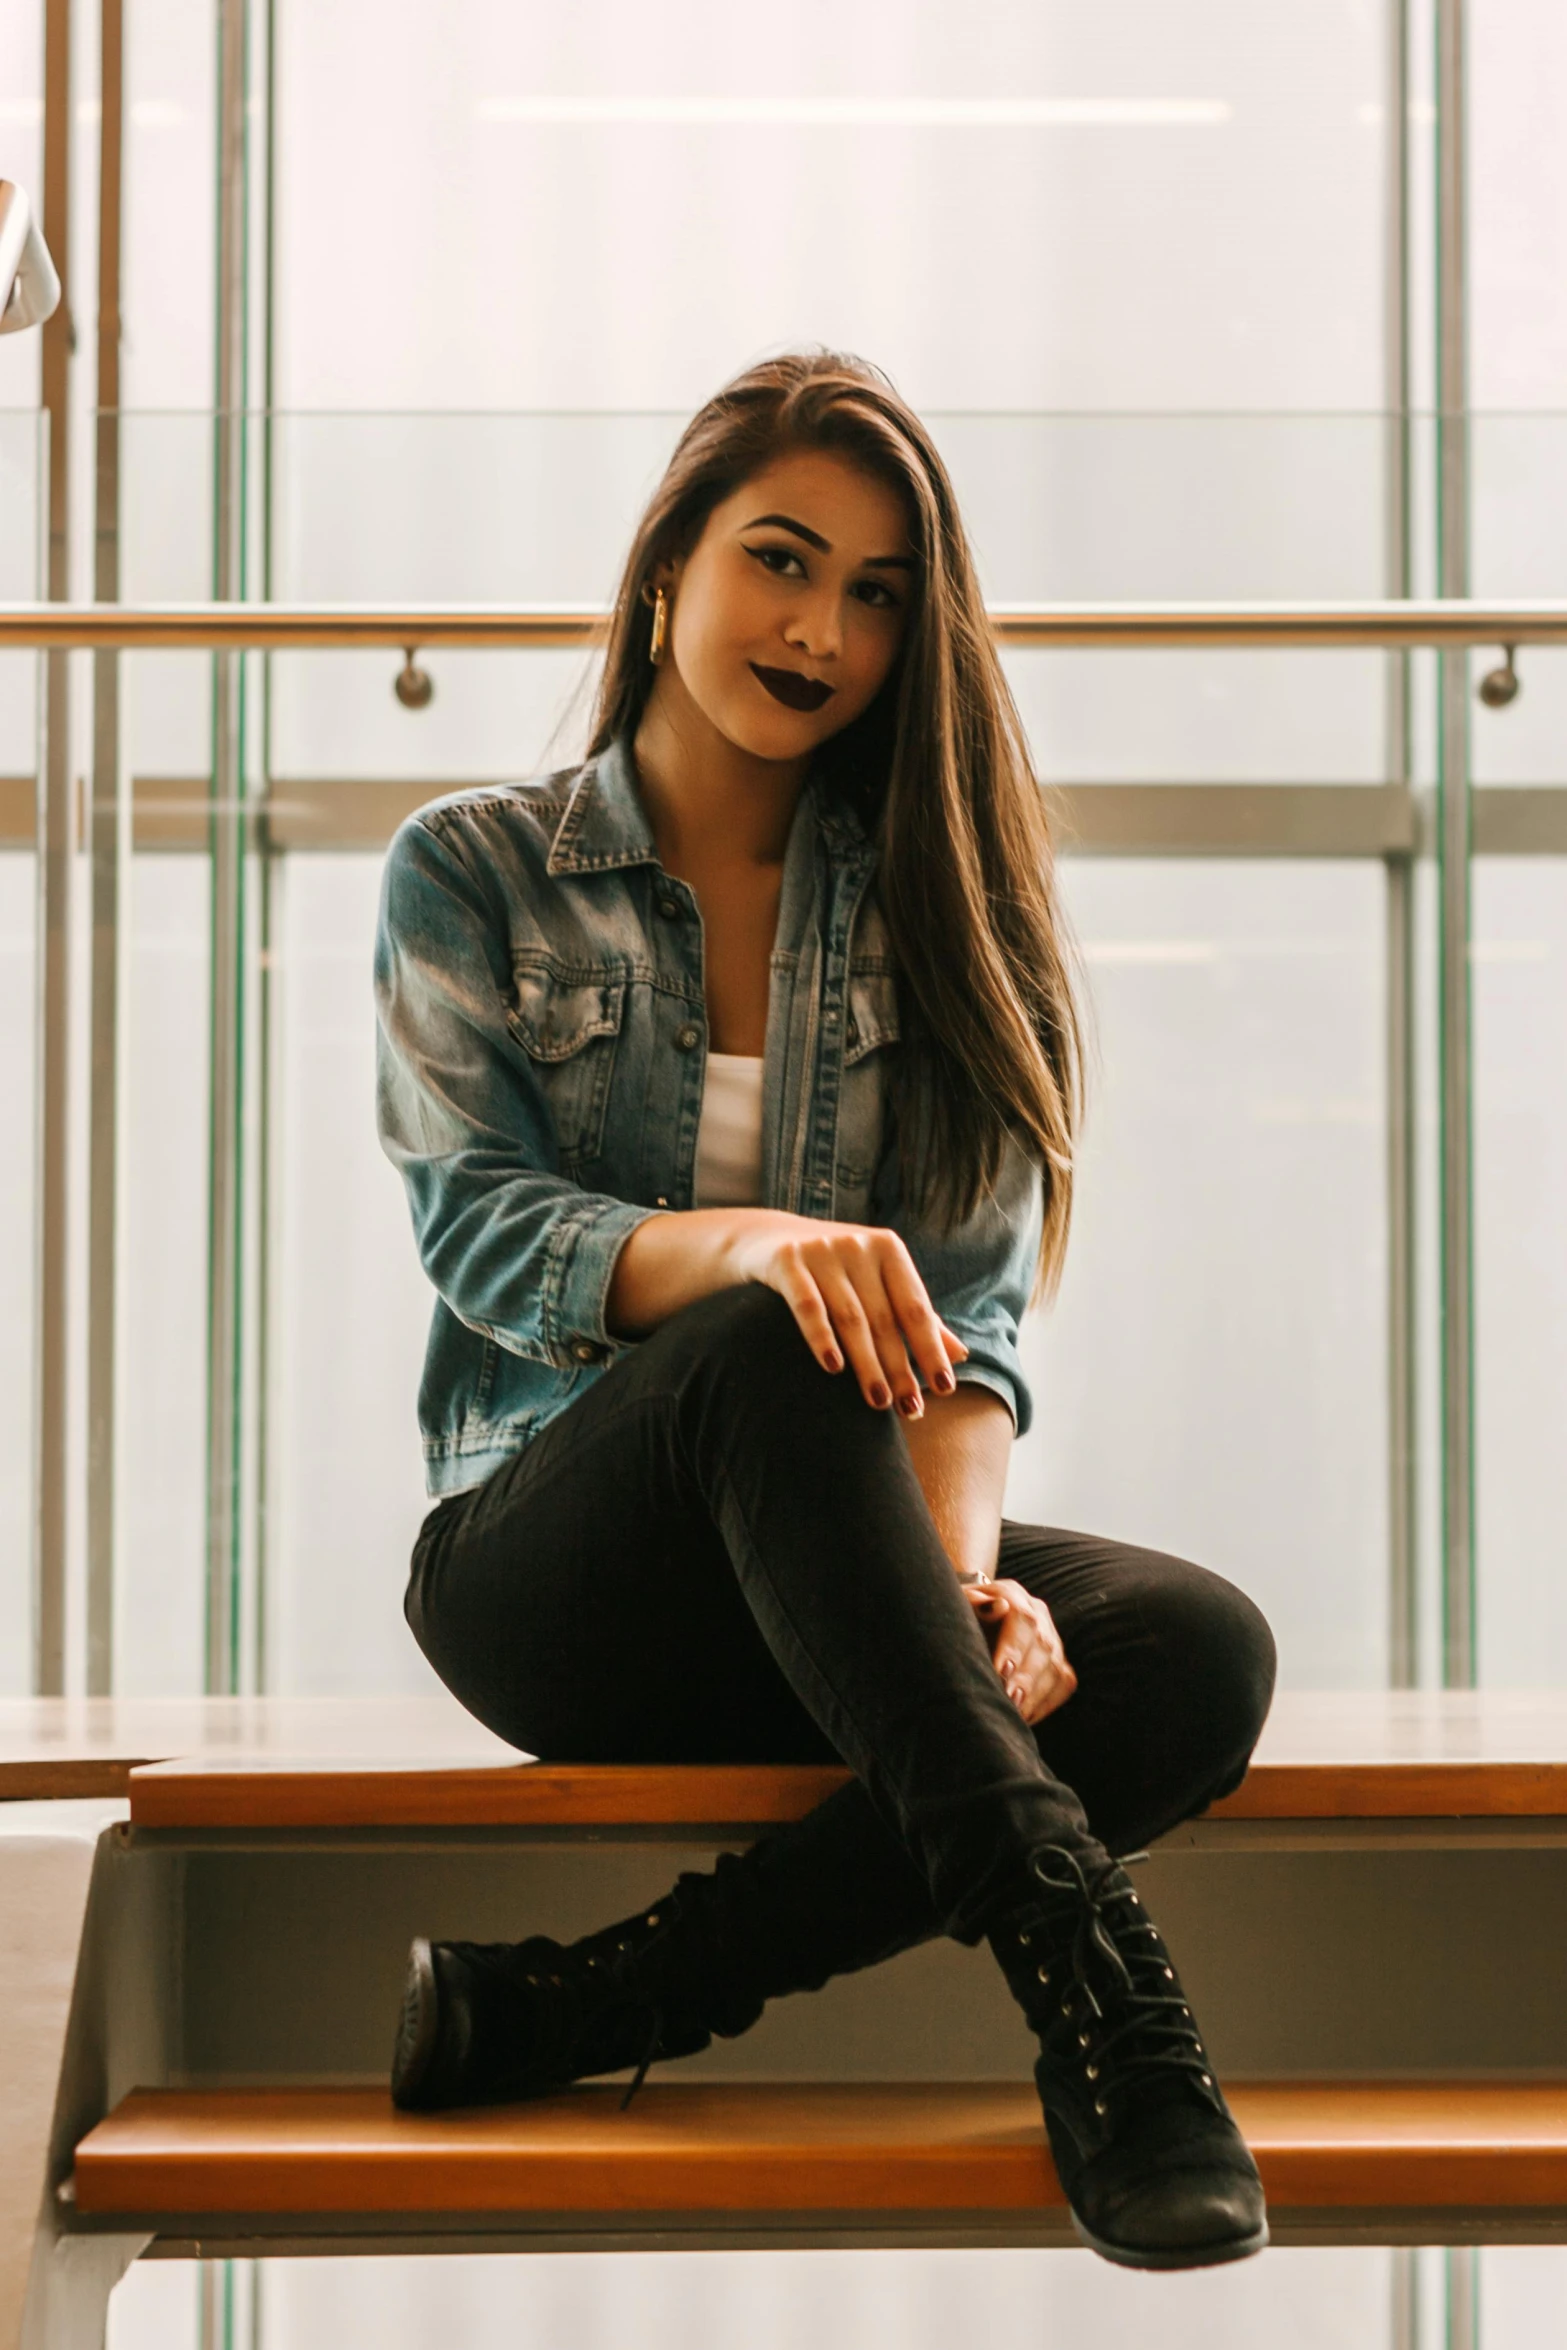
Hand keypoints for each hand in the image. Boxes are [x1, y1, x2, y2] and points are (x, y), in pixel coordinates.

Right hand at [723, 1211, 967, 1418]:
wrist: (763, 1238)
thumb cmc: (834, 1269)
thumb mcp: (876, 1283)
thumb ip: (913, 1316)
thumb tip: (960, 1355)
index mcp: (888, 1249)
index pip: (915, 1309)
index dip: (931, 1350)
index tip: (945, 1389)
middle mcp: (858, 1245)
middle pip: (885, 1318)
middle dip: (899, 1367)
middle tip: (911, 1409)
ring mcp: (821, 1250)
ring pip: (850, 1318)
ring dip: (867, 1363)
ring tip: (878, 1402)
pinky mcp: (787, 1261)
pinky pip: (807, 1305)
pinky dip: (821, 1337)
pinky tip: (833, 1368)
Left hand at [963, 1579, 1076, 1725]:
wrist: (968, 1627)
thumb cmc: (957, 1620)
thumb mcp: (957, 1608)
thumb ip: (973, 1604)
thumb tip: (998, 1608)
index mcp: (1011, 1594)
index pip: (1022, 1618)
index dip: (1013, 1646)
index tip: (1000, 1671)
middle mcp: (1037, 1613)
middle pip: (1042, 1644)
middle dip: (1025, 1676)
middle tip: (1009, 1699)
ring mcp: (1052, 1638)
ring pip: (1055, 1667)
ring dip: (1035, 1694)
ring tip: (1015, 1713)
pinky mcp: (1060, 1663)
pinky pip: (1062, 1684)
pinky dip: (1045, 1703)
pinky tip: (1025, 1717)